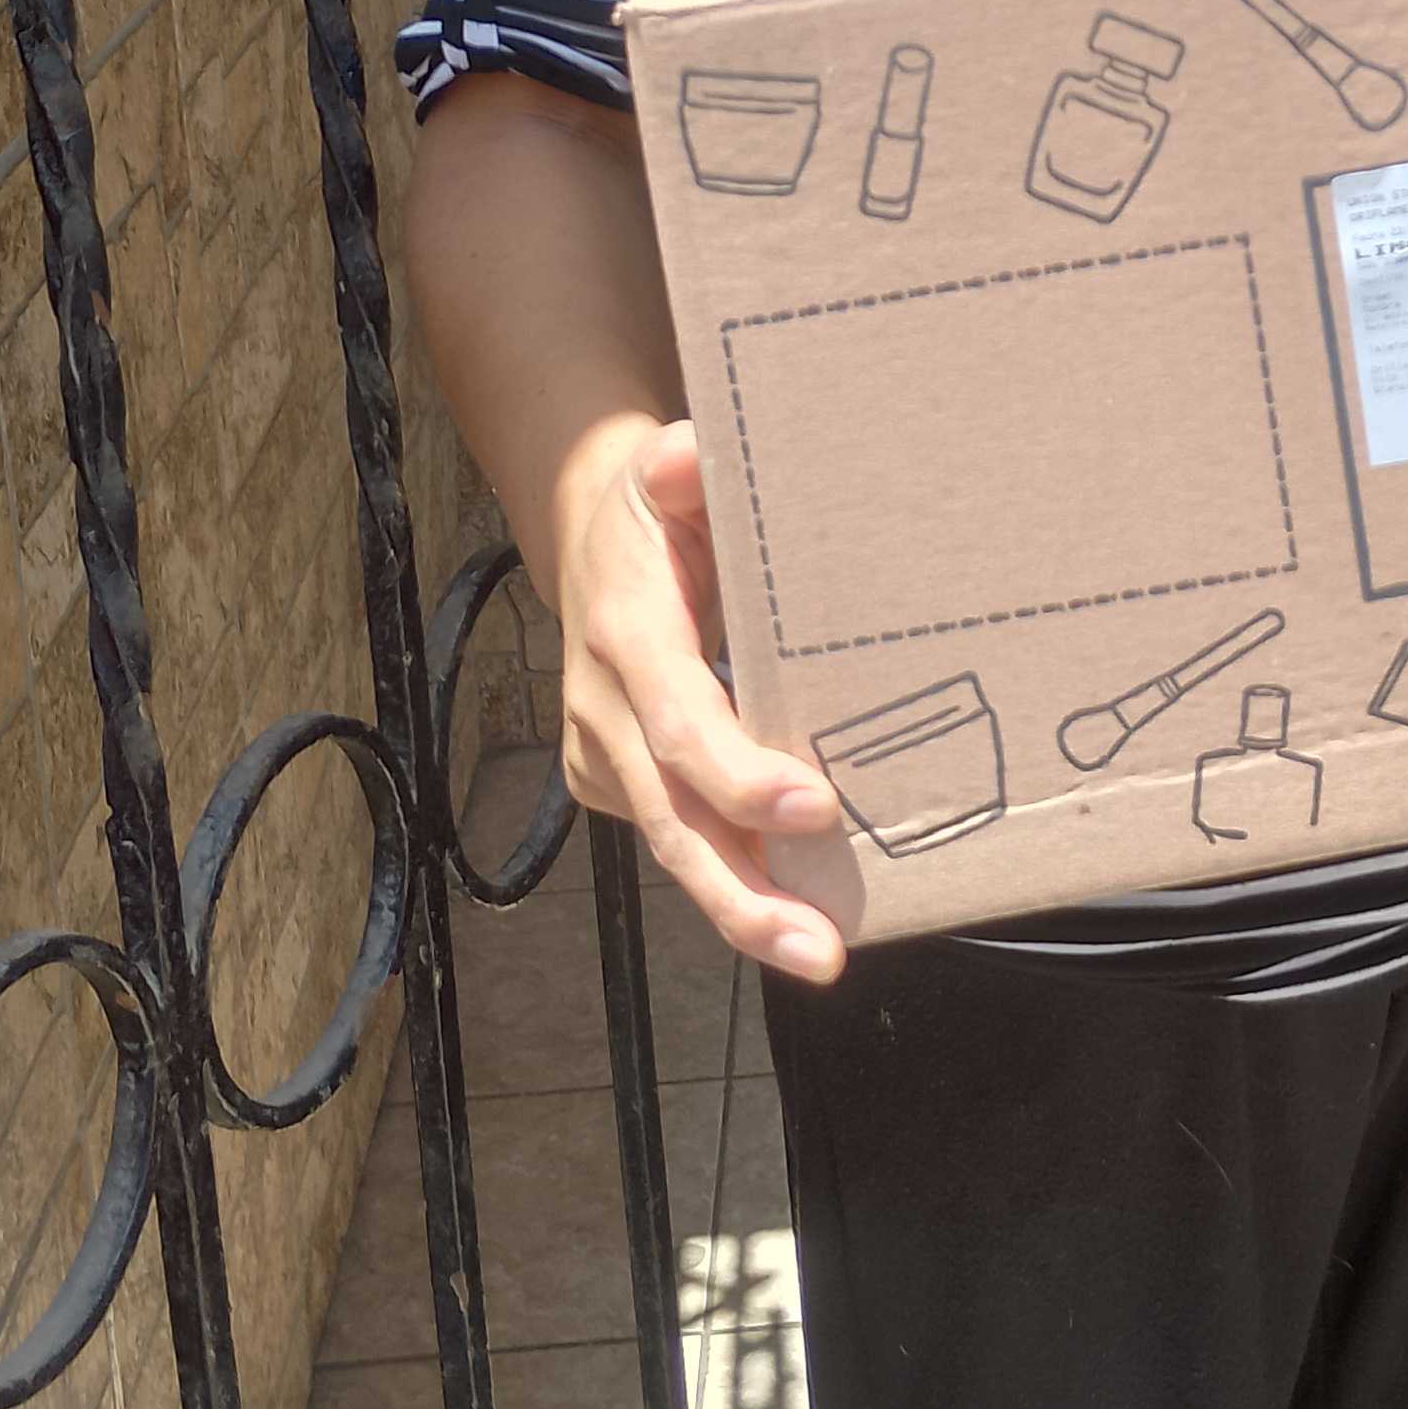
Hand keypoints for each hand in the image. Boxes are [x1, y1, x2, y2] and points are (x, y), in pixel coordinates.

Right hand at [556, 416, 845, 979]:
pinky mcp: (614, 778)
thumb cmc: (655, 505)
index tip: (812, 807)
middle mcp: (605, 706)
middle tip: (818, 949)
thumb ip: (683, 464)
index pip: (679, 721)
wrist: (589, 530)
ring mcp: (604, 751)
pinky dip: (734, 873)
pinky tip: (797, 908)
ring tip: (818, 952)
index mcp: (627, 632)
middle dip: (743, 893)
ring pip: (672, 843)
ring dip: (744, 906)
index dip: (738, 773)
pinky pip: (676, 833)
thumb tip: (688, 456)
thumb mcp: (666, 465)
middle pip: (671, 819)